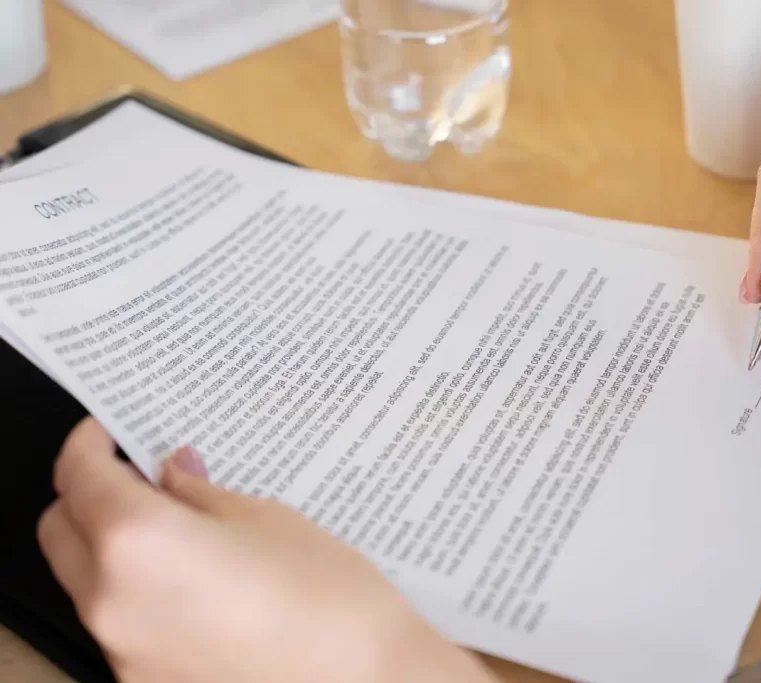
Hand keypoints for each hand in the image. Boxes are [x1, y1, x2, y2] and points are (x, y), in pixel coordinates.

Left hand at [37, 417, 496, 682]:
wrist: (368, 680)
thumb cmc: (331, 601)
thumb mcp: (268, 519)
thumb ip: (202, 495)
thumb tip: (172, 475)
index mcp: (141, 545)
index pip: (79, 478)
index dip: (87, 444)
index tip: (104, 432)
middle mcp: (115, 604)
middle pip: (61, 532)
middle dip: (88, 495)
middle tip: (137, 475)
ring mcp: (125, 653)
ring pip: (88, 580)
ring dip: (113, 546)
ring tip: (177, 526)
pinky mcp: (146, 681)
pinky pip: (122, 623)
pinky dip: (139, 591)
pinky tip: (194, 579)